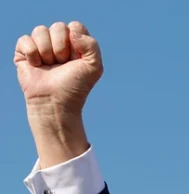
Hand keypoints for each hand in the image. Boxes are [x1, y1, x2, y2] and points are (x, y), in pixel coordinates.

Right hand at [14, 21, 101, 166]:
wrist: (55, 102)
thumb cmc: (75, 86)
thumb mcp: (94, 67)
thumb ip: (92, 45)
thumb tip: (72, 31)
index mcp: (76, 44)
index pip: (75, 26)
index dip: (75, 41)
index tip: (76, 59)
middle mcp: (58, 42)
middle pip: (58, 26)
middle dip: (61, 47)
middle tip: (62, 64)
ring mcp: (41, 46)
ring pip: (40, 30)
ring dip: (47, 51)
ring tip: (49, 66)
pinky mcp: (24, 52)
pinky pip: (25, 39)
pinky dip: (32, 54)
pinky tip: (36, 66)